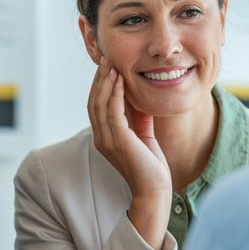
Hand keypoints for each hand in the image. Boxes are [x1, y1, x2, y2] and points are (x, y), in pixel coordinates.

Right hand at [87, 59, 172, 243]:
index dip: (100, 86)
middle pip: (93, 102)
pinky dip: (114, 93)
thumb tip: (138, 97)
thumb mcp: (144, 135)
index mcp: (104, 138)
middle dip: (99, 79)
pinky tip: (120, 80)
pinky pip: (112, 111)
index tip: (107, 67)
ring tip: (111, 64)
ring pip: (100, 104)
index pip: (96, 106)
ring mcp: (107, 140)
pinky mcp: (118, 141)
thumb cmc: (151, 167)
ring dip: (105, 82)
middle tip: (105, 59)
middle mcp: (101, 138)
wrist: (154, 190)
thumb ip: (138, 117)